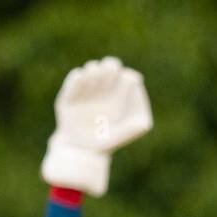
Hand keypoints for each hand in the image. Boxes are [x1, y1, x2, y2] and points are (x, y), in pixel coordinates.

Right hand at [41, 57, 153, 196]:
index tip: (129, 84)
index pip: (128, 78)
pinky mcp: (72, 91)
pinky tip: (81, 88)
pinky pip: (75, 78)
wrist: (80, 150)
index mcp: (120, 93)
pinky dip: (78, 80)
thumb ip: (134, 129)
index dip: (128, 80)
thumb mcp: (121, 137)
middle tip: (110, 73)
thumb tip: (144, 124)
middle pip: (111, 66)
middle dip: (111, 67)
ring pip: (93, 68)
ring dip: (95, 71)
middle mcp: (105, 87)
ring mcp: (88, 87)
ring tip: (94, 81)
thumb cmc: (105, 142)